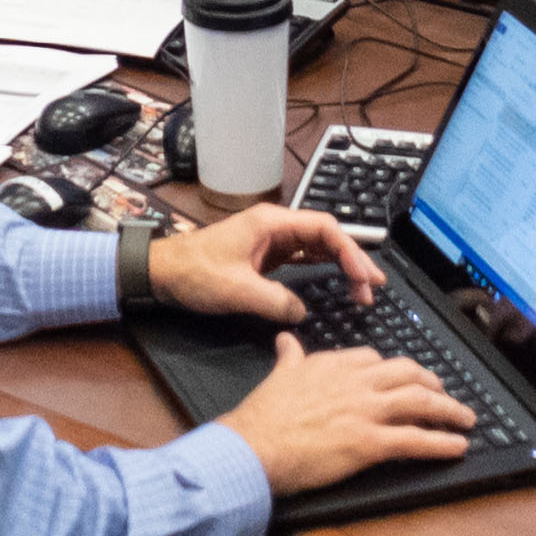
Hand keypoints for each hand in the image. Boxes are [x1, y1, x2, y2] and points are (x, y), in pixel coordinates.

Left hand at [144, 204, 374, 324]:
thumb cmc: (193, 272)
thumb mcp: (236, 290)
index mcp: (271, 223)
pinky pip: (304, 258)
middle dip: (353, 259)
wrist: (161, 273)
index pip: (324, 229)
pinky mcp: (266, 256)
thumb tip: (301, 312)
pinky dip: (324, 269)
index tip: (363, 277)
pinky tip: (338, 282)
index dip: (350, 252)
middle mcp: (275, 227)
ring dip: (341, 265)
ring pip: (317, 247)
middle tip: (373, 287)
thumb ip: (275, 301)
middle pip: (326, 237)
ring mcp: (271, 241)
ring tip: (363, 288)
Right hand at [218, 330, 479, 497]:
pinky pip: (415, 441)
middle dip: (433, 384)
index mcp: (336, 364)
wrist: (255, 444)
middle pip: (409, 376)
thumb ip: (290, 355)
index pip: (376, 360)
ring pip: (420, 404)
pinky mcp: (370, 443)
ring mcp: (366, 412)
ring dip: (449, 412)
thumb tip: (286, 338)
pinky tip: (458, 448)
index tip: (405, 379)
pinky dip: (441, 444)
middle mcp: (358, 383)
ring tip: (466, 419)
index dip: (396, 371)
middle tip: (445, 395)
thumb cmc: (264, 414)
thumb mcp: (279, 373)